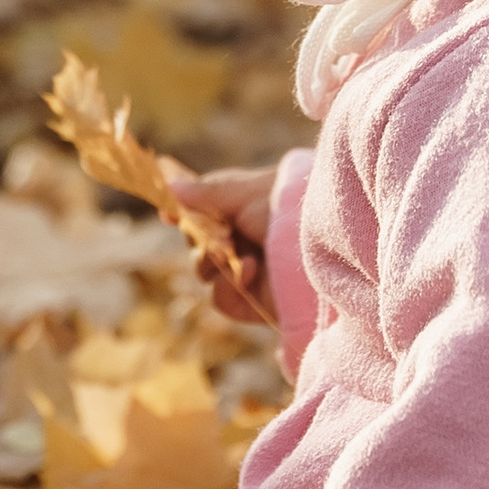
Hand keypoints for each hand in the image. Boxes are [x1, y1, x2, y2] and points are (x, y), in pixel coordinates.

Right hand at [169, 164, 280, 325]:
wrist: (320, 243)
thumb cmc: (286, 206)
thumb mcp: (241, 193)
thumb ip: (203, 193)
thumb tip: (168, 186)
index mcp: (243, 210)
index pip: (201, 215)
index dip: (185, 217)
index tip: (170, 215)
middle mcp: (245, 240)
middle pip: (197, 246)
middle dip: (200, 242)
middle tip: (221, 236)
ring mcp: (250, 272)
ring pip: (204, 275)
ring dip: (213, 264)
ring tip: (242, 256)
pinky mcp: (257, 302)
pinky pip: (222, 301)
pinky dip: (228, 289)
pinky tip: (249, 274)